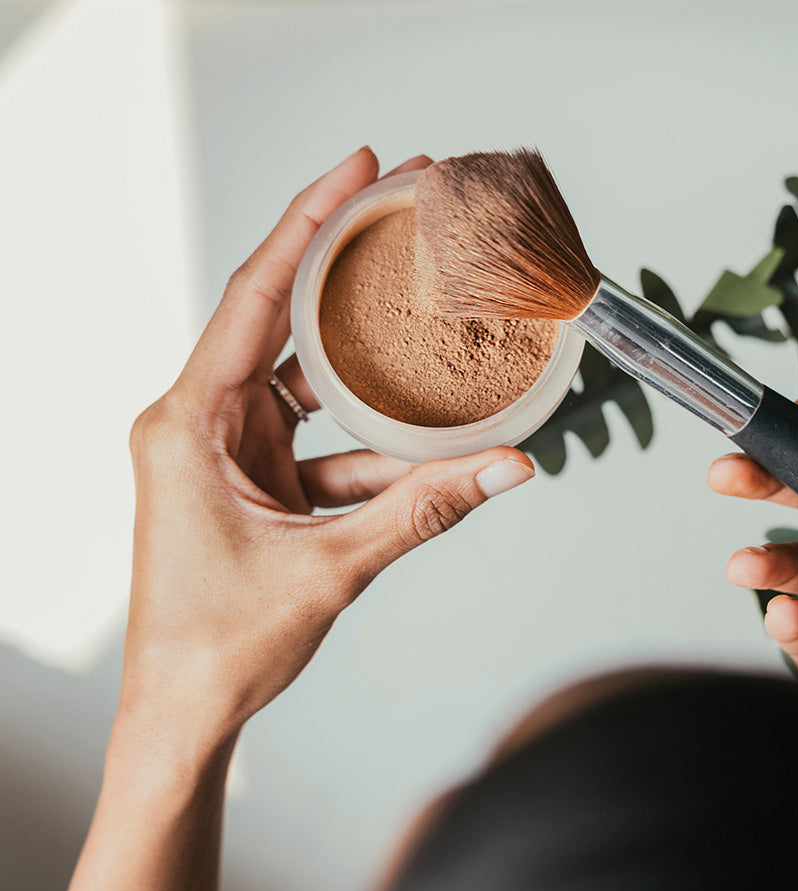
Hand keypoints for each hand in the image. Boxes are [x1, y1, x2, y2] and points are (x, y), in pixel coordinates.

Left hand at [123, 147, 534, 757]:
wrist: (185, 712)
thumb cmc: (219, 645)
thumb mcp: (331, 568)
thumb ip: (425, 512)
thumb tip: (508, 470)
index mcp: (188, 423)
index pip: (255, 297)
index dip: (308, 223)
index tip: (361, 169)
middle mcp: (201, 423)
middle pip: (284, 323)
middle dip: (348, 275)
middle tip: (406, 219)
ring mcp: (229, 452)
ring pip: (314, 389)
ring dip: (375, 377)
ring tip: (435, 334)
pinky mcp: (256, 482)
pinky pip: (326, 444)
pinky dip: (376, 449)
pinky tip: (434, 447)